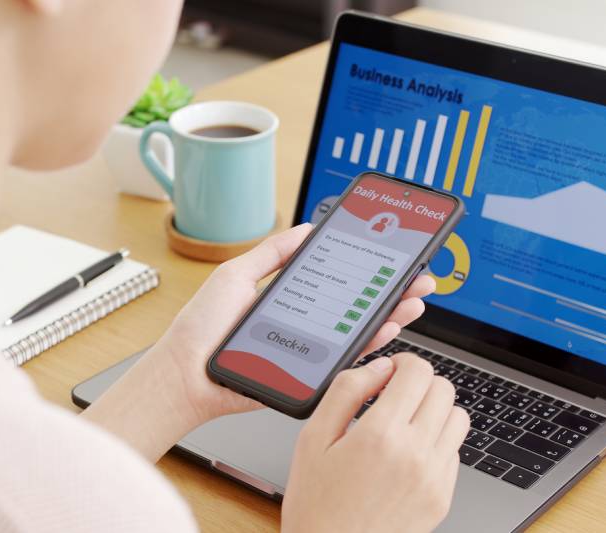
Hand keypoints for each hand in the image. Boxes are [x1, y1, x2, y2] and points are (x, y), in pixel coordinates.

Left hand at [151, 223, 436, 428]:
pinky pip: (346, 357)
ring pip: (359, 329)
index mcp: (290, 297)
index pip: (337, 279)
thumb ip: (272, 252)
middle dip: (390, 289)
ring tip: (415, 298)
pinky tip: (390, 325)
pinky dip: (371, 342)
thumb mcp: (236, 275)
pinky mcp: (308, 373)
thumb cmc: (202, 327)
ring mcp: (308, 348)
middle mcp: (304, 322)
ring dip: (391, 313)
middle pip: (356, 303)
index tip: (391, 254)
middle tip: (418, 275)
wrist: (186, 373)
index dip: (366, 267)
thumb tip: (306, 229)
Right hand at [282, 353, 469, 532]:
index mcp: (381, 434)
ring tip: (407, 420)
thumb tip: (377, 367)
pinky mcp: (442, 497)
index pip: (418, 372)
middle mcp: (415, 453)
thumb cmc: (317, 503)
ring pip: (458, 417)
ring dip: (435, 409)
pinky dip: (438, 441)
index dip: (405, 362)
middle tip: (397, 394)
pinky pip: (455, 451)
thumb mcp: (313, 438)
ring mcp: (433, 478)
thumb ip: (346, 391)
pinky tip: (409, 451)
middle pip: (444, 389)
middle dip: (420, 382)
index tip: (391, 371)